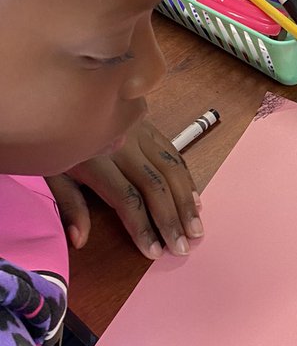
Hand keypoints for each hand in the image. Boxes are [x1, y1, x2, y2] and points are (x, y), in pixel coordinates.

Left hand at [46, 116, 201, 258]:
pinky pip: (173, 153)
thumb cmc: (54, 138)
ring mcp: (140, 132)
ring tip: (196, 229)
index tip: (154, 251)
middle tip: (184, 247)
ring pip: (171, 168)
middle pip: (155, 185)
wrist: (62, 94)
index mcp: (96, 158)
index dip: (143, 226)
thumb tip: (80, 240)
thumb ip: (69, 205)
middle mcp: (123, 143)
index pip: (127, 198)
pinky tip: (195, 200)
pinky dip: (186, 178)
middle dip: (171, 219)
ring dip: (186, 201)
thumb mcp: (51, 171)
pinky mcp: (150, 126)